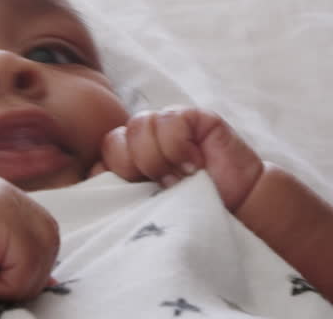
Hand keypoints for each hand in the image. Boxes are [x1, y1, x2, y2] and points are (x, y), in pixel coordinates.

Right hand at [0, 172, 58, 301]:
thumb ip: (15, 257)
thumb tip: (51, 277)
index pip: (41, 229)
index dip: (30, 262)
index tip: (0, 277)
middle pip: (49, 236)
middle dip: (27, 271)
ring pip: (42, 249)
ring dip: (15, 279)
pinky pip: (27, 261)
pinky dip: (7, 284)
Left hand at [96, 107, 265, 210]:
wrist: (237, 213)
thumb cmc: (190, 214)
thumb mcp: (146, 211)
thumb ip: (118, 194)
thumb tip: (95, 177)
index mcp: (127, 164)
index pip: (100, 158)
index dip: (111, 176)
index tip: (134, 196)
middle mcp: (143, 142)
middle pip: (113, 141)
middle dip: (134, 169)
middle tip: (161, 187)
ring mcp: (167, 126)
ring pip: (138, 126)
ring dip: (158, 159)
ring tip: (180, 178)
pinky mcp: (192, 117)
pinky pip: (168, 120)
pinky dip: (178, 146)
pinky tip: (195, 164)